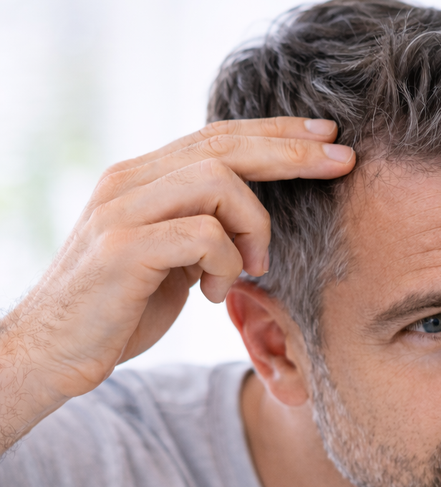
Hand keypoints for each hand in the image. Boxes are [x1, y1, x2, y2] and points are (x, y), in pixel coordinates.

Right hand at [0, 117, 354, 449]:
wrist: (52, 353)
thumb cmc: (120, 310)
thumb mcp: (171, 258)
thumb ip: (202, 227)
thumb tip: (250, 214)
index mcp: (143, 178)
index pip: (219, 137)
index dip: (278, 132)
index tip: (328, 134)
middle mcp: (129, 181)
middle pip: (226, 144)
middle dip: (293, 150)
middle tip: (342, 160)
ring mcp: (123, 211)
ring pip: (219, 182)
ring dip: (254, 227)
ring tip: (252, 268)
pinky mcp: (124, 249)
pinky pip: (204, 235)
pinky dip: (228, 263)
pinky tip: (216, 291)